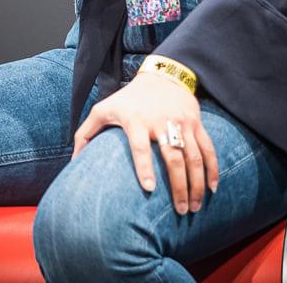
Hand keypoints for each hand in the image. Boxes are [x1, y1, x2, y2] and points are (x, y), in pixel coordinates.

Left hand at [71, 71, 219, 214]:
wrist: (161, 76)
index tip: (149, 189)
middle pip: (173, 158)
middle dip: (178, 187)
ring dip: (197, 184)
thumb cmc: (128, 99)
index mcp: (135, 120)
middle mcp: (160, 122)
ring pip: (193, 157)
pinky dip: (213, 169)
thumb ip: (85, 133)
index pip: (140, 146)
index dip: (144, 166)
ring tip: (193, 207)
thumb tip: (74, 161)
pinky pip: (208, 149)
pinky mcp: (196, 124)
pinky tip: (212, 188)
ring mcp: (181, 123)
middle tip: (179, 211)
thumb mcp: (103, 109)